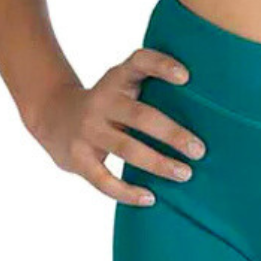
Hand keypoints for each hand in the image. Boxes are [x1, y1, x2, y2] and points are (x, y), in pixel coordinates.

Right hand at [29, 48, 207, 205]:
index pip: (140, 62)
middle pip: (141, 116)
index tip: (187, 77)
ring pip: (126, 148)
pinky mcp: (76, 156)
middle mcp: (102, 100)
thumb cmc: (108, 102)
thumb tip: (208, 106)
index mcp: (118, 77)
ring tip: (184, 174)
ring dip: (158, 164)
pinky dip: (127, 191)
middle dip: (173, 134)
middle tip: (200, 150)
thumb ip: (151, 87)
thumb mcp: (123, 85)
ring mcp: (87, 128)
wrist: (52, 115)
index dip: (162, 65)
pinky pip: (104, 179)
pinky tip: (150, 198)